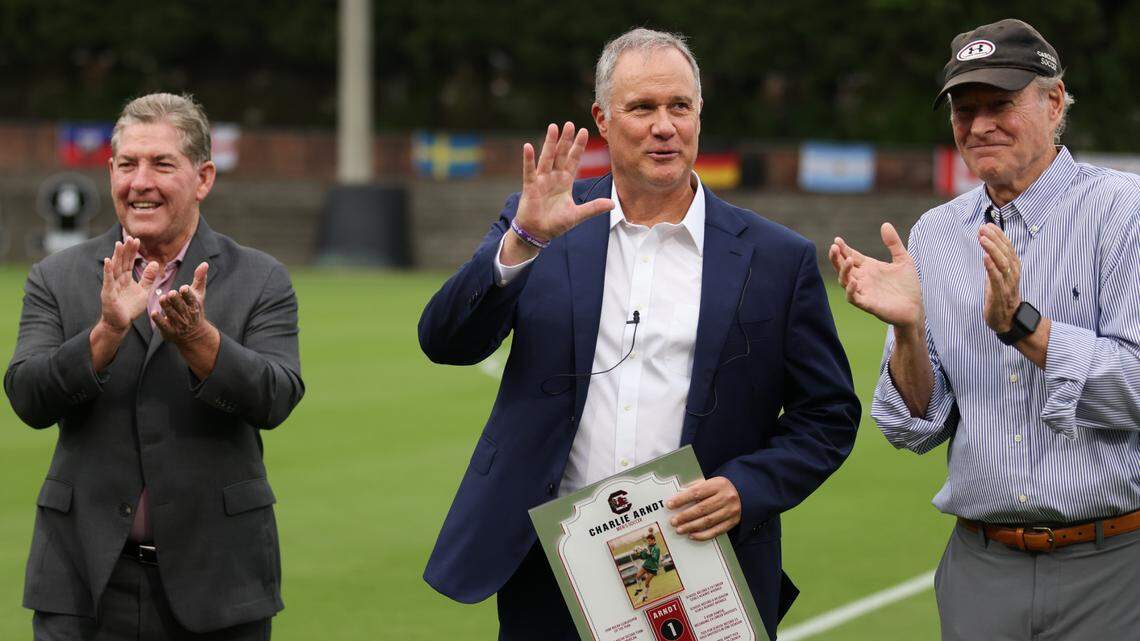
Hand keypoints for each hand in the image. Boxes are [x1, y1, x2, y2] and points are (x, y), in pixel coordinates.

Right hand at [100, 236, 158, 332]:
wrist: (120, 324)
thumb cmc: (130, 308)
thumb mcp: (143, 291)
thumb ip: (148, 278)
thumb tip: (155, 262)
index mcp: (125, 278)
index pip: (129, 262)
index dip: (132, 251)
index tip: (137, 240)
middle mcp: (117, 280)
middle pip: (122, 262)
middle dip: (126, 250)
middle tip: (130, 237)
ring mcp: (111, 286)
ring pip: (114, 268)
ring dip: (116, 256)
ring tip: (119, 244)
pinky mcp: (108, 294)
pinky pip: (108, 280)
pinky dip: (108, 270)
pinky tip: (108, 261)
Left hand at [153, 262, 209, 345]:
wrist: (194, 334)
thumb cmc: (194, 309)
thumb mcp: (199, 294)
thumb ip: (200, 279)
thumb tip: (204, 263)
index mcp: (194, 305)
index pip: (191, 299)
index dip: (187, 294)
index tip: (183, 288)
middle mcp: (187, 315)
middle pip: (181, 306)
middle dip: (176, 300)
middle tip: (171, 293)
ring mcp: (178, 324)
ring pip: (171, 314)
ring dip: (167, 307)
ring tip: (162, 299)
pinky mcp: (169, 331)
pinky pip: (163, 325)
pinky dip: (159, 319)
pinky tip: (154, 313)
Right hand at [501, 123, 614, 264]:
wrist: (538, 233)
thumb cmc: (556, 223)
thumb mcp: (578, 215)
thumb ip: (593, 208)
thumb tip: (613, 204)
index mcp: (565, 182)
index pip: (574, 160)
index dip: (578, 146)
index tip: (584, 131)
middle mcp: (553, 177)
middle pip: (561, 155)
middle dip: (566, 140)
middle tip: (570, 123)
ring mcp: (541, 180)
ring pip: (547, 158)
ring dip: (549, 143)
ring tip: (553, 127)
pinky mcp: (530, 187)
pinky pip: (529, 171)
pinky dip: (529, 160)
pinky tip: (528, 147)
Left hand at [665, 477, 740, 540]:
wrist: (745, 493)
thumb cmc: (722, 488)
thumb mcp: (711, 482)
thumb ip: (696, 487)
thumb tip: (678, 496)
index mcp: (718, 484)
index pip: (697, 492)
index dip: (682, 499)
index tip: (670, 505)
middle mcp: (726, 497)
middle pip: (702, 508)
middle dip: (685, 516)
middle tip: (673, 521)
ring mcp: (730, 511)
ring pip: (708, 521)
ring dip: (691, 527)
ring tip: (679, 529)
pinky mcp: (733, 522)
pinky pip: (716, 531)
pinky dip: (703, 535)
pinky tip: (692, 535)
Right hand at [829, 223, 923, 329]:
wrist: (916, 307)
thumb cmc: (908, 286)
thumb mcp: (903, 260)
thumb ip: (893, 243)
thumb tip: (885, 224)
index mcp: (869, 267)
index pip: (851, 255)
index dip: (843, 248)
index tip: (837, 240)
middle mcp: (863, 278)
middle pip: (843, 267)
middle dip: (836, 258)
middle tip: (834, 247)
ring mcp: (864, 291)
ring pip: (844, 280)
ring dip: (843, 271)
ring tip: (847, 260)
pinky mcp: (867, 304)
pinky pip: (853, 297)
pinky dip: (850, 290)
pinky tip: (853, 281)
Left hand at [979, 223, 1020, 332]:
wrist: (1007, 319)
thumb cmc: (1001, 295)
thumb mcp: (997, 275)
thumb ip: (994, 261)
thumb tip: (986, 245)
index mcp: (1013, 267)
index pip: (1007, 247)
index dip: (998, 235)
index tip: (988, 225)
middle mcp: (1013, 273)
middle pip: (1005, 252)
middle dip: (994, 238)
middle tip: (983, 228)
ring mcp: (1008, 283)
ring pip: (1002, 262)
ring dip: (992, 249)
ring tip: (982, 238)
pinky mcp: (1000, 293)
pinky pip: (997, 278)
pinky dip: (991, 267)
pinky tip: (985, 257)